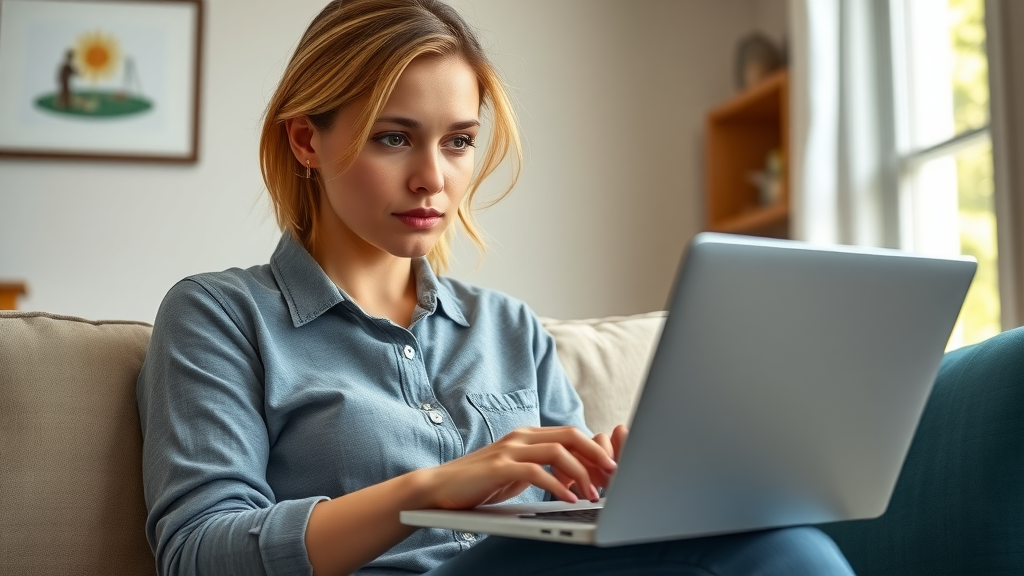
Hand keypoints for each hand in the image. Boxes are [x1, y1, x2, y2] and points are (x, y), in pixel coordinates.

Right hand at [412, 426, 618, 510]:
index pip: (570, 434)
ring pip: (558, 451)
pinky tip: (568, 499)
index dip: (594, 450)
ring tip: (591, 493)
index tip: (610, 470)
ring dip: (580, 472)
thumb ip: (541, 468)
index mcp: (526, 436)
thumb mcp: (517, 473)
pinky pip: (537, 472)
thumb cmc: (480, 484)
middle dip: (596, 454)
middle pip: (570, 435)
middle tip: (613, 475)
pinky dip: (557, 485)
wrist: (439, 489)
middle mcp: (520, 437)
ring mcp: (509, 450)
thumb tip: (574, 477)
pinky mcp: (499, 467)